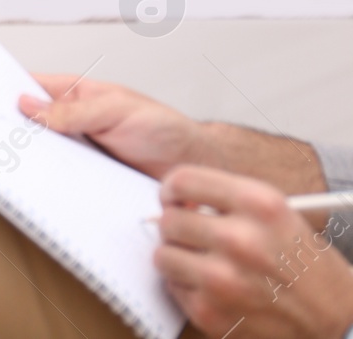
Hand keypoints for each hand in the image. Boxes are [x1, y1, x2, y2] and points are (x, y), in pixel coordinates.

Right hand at [18, 74, 207, 179]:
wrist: (195, 168)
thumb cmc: (164, 129)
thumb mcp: (117, 110)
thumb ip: (74, 110)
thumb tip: (26, 104)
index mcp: (74, 95)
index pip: (30, 87)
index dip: (4, 91)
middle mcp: (71, 125)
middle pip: (28, 127)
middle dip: (9, 132)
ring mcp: (77, 155)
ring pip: (41, 158)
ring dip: (29, 164)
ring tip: (7, 170)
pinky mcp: (85, 183)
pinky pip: (60, 184)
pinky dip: (50, 188)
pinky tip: (39, 194)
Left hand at [155, 165, 352, 338]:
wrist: (336, 316)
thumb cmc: (302, 261)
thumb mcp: (274, 212)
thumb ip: (224, 198)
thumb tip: (173, 199)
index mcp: (258, 204)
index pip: (182, 181)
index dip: (172, 190)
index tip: (174, 198)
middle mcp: (240, 239)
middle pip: (168, 219)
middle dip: (177, 226)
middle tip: (193, 235)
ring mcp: (223, 280)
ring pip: (162, 254)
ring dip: (177, 257)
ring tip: (202, 261)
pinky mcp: (211, 312)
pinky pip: (172, 287)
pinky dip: (186, 286)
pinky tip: (213, 286)